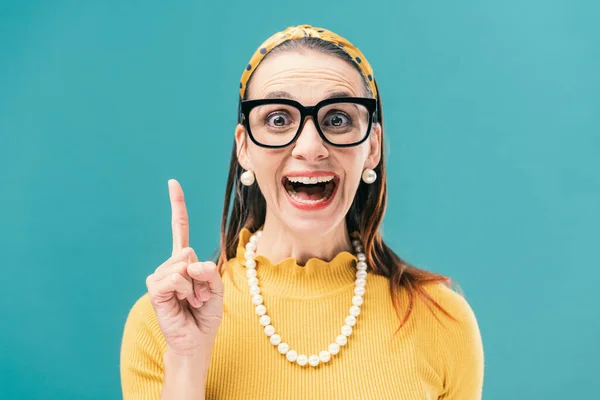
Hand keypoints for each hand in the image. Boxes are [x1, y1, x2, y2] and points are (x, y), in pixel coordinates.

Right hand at [146, 179, 223, 359]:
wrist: (196, 339)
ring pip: (183, 264)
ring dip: (195, 287)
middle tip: (200, 295)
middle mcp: (169, 264)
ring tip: (191, 301)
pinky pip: (176, 278)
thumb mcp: (216, 287)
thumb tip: (188, 263)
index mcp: (184, 261)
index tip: (173, 183)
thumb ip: (208, 270)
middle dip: (202, 275)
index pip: (180, 229)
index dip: (177, 206)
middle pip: (189, 251)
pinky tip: (182, 303)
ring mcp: (160, 275)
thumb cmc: (205, 314)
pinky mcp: (154, 288)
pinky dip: (185, 291)